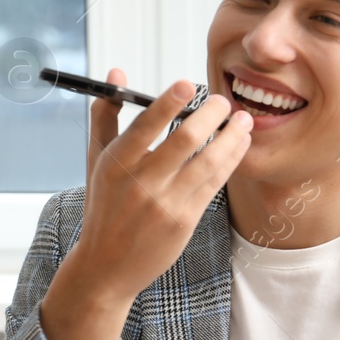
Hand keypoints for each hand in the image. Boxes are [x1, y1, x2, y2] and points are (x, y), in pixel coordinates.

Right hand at [75, 69, 250, 303]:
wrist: (107, 266)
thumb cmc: (104, 207)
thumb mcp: (96, 161)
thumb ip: (106, 115)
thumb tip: (116, 72)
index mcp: (116, 163)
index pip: (144, 125)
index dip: (168, 103)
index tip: (188, 84)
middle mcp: (140, 182)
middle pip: (184, 139)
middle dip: (211, 114)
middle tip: (224, 101)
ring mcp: (165, 204)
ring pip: (208, 161)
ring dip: (231, 137)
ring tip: (243, 120)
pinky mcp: (184, 221)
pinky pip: (214, 184)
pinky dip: (230, 160)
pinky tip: (239, 146)